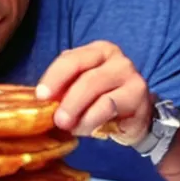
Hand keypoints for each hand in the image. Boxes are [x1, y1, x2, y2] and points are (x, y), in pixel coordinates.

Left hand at [36, 41, 152, 144]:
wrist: (134, 118)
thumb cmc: (102, 101)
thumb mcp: (79, 91)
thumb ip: (63, 91)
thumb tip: (42, 102)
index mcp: (97, 51)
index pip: (71, 59)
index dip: (53, 77)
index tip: (41, 96)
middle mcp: (116, 58)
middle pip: (85, 75)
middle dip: (67, 100)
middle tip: (57, 120)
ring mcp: (130, 74)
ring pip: (97, 90)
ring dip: (79, 112)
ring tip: (71, 128)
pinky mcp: (138, 94)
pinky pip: (109, 106)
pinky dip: (93, 120)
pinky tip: (88, 129)